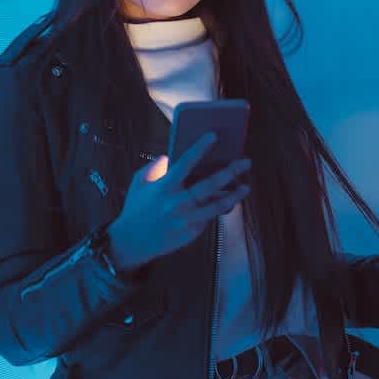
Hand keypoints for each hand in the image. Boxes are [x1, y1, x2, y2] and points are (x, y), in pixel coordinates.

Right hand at [107, 133, 251, 270]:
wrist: (132, 242)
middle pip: (209, 185)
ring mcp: (186, 218)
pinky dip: (220, 209)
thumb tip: (171, 156)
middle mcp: (177, 202)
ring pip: (216, 206)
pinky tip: (231, 202)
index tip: (214, 135)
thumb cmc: (137, 208)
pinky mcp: (192, 231)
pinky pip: (210, 217)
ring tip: (245, 187)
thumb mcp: (139, 183)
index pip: (185, 162)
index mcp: (164, 187)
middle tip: (246, 162)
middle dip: (229, 172)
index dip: (200, 148)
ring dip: (233, 196)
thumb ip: (155, 167)